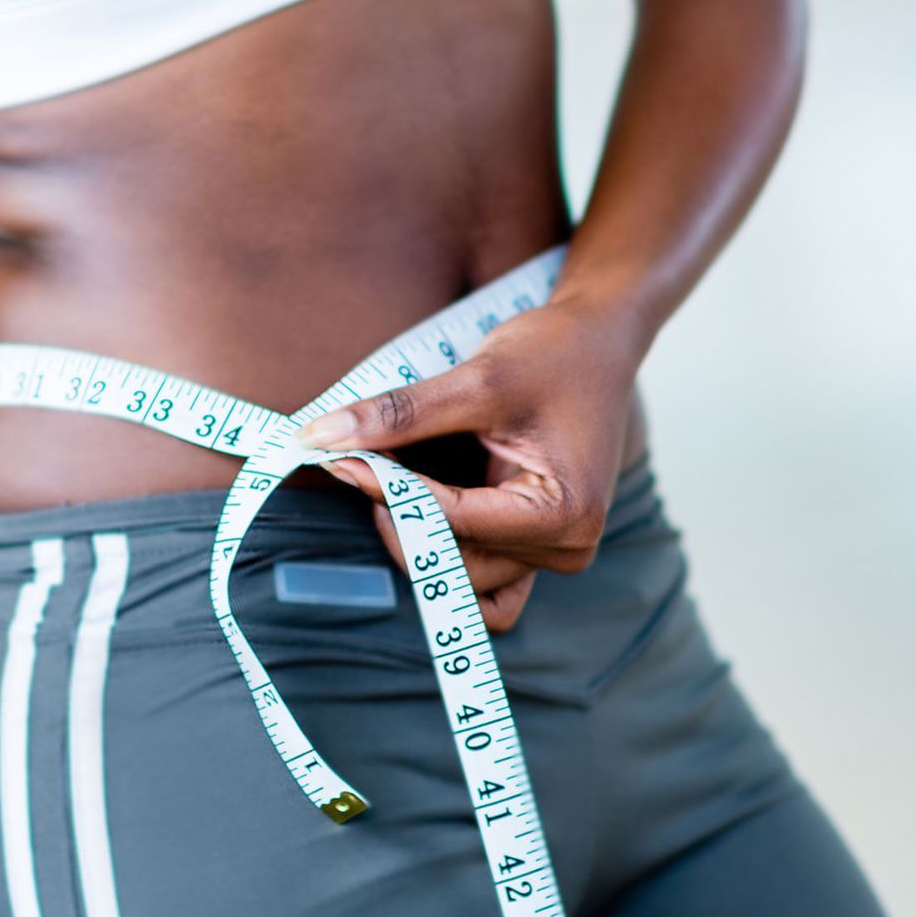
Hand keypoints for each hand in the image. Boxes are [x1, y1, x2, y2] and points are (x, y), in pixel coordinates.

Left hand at [300, 291, 644, 632]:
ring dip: (417, 532)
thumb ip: (399, 415)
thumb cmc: (552, 353)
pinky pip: (481, 574)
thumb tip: (319, 438)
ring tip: (394, 473)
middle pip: (455, 565)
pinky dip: (442, 544)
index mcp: (564, 514)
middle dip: (400, 518)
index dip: (386, 491)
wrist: (596, 342)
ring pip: (461, 574)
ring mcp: (554, 553)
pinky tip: (418, 496)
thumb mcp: (476, 378)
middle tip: (363, 460)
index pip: (452, 521)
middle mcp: (566, 548)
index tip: (336, 457)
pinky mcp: (537, 544)